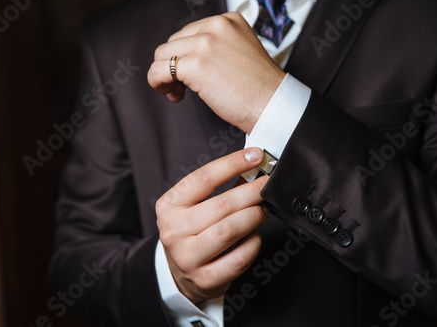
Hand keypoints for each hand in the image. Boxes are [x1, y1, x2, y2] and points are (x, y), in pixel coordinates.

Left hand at [148, 12, 285, 133]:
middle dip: (174, 65)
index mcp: (228, 20)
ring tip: (180, 92)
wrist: (273, 105)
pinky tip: (174, 95)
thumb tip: (185, 57)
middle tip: (185, 87)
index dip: (185, 55)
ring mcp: (205, 44)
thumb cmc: (258, 88)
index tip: (192, 75)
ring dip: (165, 75)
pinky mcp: (196, 65)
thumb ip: (216, 47)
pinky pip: (158, 71)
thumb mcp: (239, 53)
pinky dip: (158, 84)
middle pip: (173, 43)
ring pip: (162, 55)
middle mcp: (216, 26)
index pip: (189, 32)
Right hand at [155, 148, 269, 302]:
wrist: (180, 275)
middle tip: (267, 187)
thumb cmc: (192, 233)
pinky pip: (240, 257)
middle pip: (223, 205)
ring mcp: (187, 257)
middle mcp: (173, 231)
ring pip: (231, 230)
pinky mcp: (205, 279)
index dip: (234, 163)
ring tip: (262, 211)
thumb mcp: (194, 207)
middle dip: (252, 192)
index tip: (257, 156)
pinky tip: (254, 236)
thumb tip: (254, 166)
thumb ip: (219, 188)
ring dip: (255, 216)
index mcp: (169, 206)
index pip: (204, 178)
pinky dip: (253, 243)